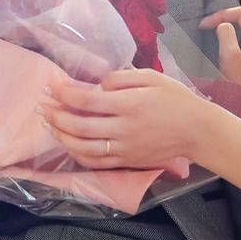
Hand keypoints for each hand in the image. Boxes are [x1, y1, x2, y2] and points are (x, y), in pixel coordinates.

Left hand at [39, 69, 207, 169]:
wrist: (198, 131)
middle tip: (41, 106)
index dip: (64, 94)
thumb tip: (97, 85)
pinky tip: (67, 143)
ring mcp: (125, 148)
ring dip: (61, 137)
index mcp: (129, 104)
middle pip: (79, 126)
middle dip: (55, 116)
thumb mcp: (151, 77)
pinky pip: (96, 162)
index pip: (87, 100)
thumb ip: (121, 78)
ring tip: (48, 125)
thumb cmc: (175, 99)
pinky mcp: (127, 162)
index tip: (51, 87)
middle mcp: (124, 128)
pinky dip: (77, 154)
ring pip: (83, 148)